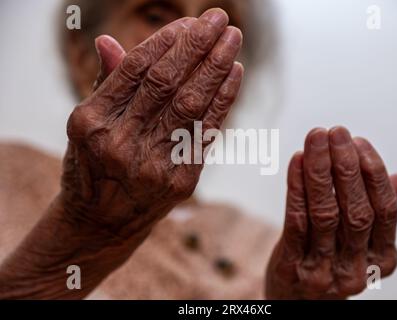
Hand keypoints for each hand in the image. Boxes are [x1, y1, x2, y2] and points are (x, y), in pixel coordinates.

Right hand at [62, 9, 242, 239]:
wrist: (101, 222)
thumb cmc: (92, 167)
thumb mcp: (85, 126)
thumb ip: (106, 84)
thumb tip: (109, 41)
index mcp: (91, 122)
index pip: (136, 70)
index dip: (166, 43)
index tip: (188, 24)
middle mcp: (120, 143)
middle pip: (167, 83)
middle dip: (197, 46)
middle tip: (219, 19)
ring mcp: (152, 165)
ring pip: (191, 104)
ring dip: (217, 68)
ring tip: (233, 39)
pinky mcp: (180, 181)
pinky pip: (207, 132)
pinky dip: (223, 100)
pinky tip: (234, 75)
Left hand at [266, 127, 396, 298]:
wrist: (297, 301)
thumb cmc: (332, 261)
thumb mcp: (362, 243)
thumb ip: (380, 211)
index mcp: (383, 259)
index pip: (385, 210)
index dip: (373, 172)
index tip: (360, 142)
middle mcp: (357, 268)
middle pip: (356, 210)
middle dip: (345, 166)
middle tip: (336, 132)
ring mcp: (324, 271)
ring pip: (325, 213)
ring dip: (319, 170)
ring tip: (315, 139)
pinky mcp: (293, 267)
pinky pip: (295, 222)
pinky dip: (296, 188)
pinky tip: (296, 161)